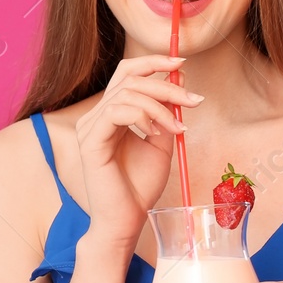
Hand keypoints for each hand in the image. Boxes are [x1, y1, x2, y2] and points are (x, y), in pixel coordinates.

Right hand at [74, 55, 201, 247]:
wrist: (127, 220)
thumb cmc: (140, 186)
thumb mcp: (161, 142)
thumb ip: (166, 113)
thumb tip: (179, 81)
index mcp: (109, 114)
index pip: (126, 73)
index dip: (152, 62)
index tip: (181, 63)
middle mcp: (95, 116)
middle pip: (129, 78)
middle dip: (166, 85)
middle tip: (192, 100)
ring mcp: (90, 128)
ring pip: (126, 93)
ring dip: (160, 105)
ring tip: (177, 127)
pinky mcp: (90, 142)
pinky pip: (117, 111)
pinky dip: (143, 116)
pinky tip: (155, 133)